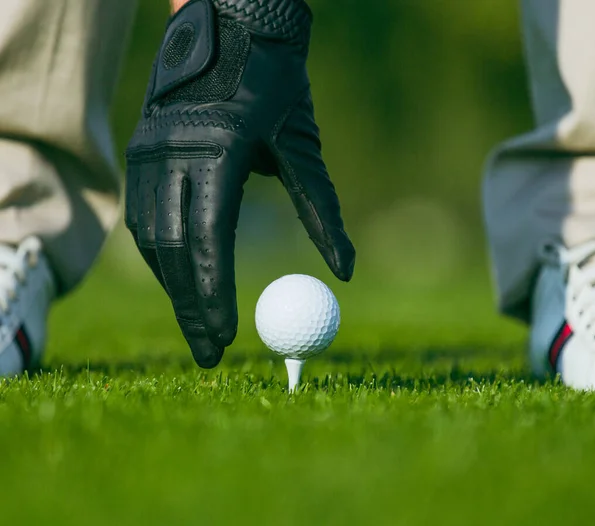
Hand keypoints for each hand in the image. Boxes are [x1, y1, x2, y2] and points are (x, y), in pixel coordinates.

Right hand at [125, 0, 354, 367]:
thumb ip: (322, 210)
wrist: (231, 26)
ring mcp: (147, 150)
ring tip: (197, 325)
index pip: (208, 240)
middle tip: (210, 353)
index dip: (214, 295)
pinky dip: (161, 257)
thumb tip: (346, 273)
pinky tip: (179, 281)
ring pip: (151, 239)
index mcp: (217, 149)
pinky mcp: (138, 151)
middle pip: (174, 250)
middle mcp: (172, 151)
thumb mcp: (303, 147)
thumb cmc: (276, 86)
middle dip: (191, 308)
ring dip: (173, 287)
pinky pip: (143, 218)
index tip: (226, 339)